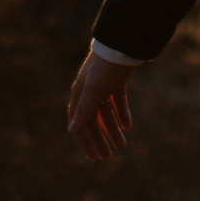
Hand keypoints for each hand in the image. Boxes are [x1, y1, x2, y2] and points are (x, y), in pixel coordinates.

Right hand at [66, 47, 136, 164]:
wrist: (122, 44)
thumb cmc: (105, 67)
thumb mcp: (94, 91)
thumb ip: (84, 111)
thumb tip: (71, 130)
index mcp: (79, 94)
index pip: (78, 123)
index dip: (85, 141)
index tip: (93, 157)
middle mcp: (89, 91)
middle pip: (93, 121)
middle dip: (100, 139)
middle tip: (107, 156)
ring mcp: (103, 86)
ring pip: (106, 114)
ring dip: (113, 130)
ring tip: (122, 146)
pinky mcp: (117, 81)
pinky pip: (118, 102)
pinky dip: (122, 114)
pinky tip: (128, 126)